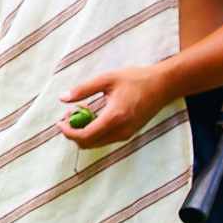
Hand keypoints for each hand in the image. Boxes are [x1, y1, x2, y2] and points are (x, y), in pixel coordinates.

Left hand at [56, 62, 170, 150]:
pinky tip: (93, 115)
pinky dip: (94, 132)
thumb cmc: (136, 79)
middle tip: (68, 115)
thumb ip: (83, 89)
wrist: (164, 85)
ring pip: (96, 143)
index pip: (85, 136)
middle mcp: (121, 130)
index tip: (59, 122)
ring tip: (80, 112)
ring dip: (83, 133)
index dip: (68, 132)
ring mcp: (127, 134)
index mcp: (115, 117)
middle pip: (88, 144)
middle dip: (73, 133)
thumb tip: (62, 98)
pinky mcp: (130, 133)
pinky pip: (106, 139)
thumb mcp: (107, 79)